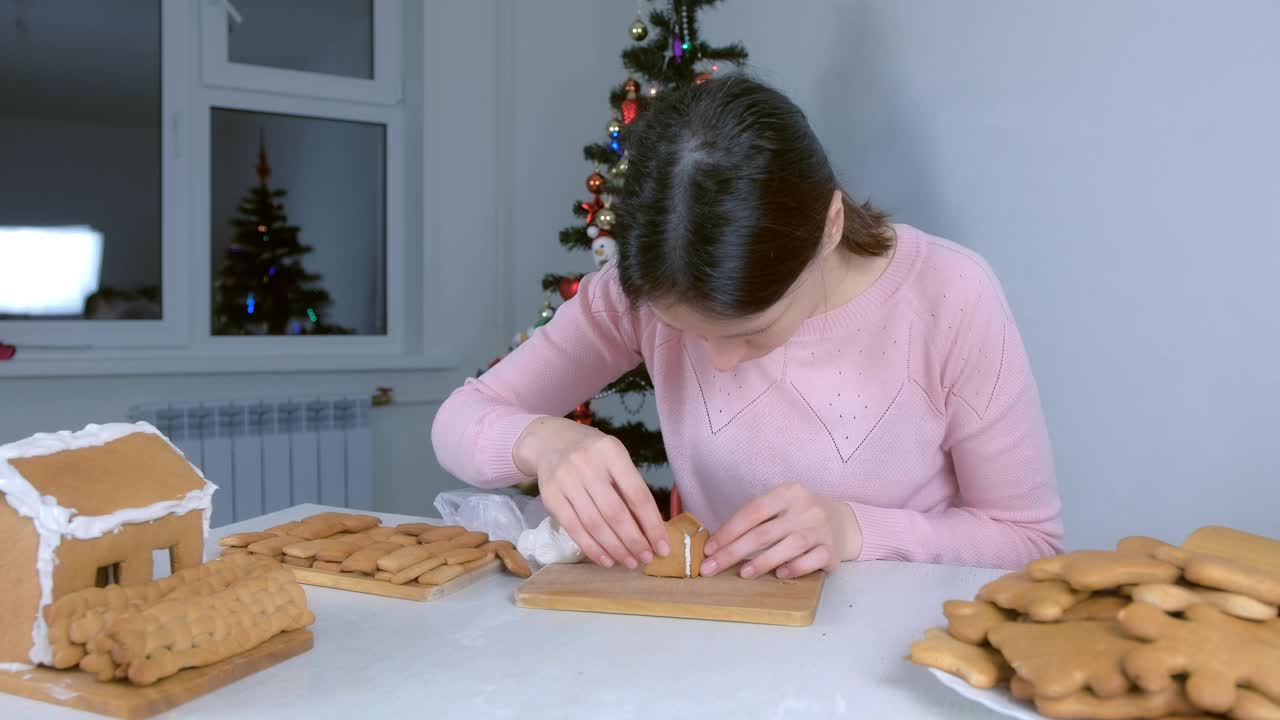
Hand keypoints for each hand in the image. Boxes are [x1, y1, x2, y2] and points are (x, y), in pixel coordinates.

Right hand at [514, 416, 669, 568]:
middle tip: (647, 559)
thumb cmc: (593, 454)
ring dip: (615, 549)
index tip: (663, 547)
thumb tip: (652, 531)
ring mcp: (565, 480)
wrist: (550, 442)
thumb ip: (630, 488)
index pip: (637, 494)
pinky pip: (574, 528)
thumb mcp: (615, 459)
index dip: (652, 524)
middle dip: (634, 541)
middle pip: (615, 512)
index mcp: (611, 452)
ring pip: (594, 524)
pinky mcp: (550, 496)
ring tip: (630, 562)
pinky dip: (592, 548)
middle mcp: (587, 464)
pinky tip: (606, 560)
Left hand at [702, 482, 862, 578]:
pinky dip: (794, 568)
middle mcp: (806, 508)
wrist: (843, 524)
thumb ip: (758, 520)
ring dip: (762, 562)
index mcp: (788, 492)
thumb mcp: (782, 507)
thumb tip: (719, 544)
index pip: (753, 511)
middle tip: (712, 568)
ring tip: (743, 574)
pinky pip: (811, 561)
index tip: (709, 549)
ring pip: (788, 546)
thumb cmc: (800, 517)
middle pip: (764, 532)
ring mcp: (821, 529)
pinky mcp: (833, 550)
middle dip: (734, 552)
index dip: (728, 531)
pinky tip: (779, 574)